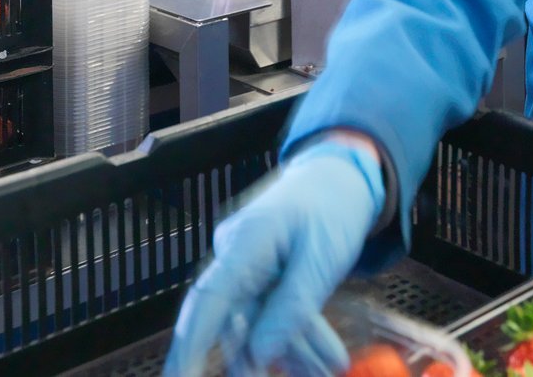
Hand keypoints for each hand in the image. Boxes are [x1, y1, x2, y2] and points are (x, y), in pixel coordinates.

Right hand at [161, 136, 383, 376]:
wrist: (342, 175)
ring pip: (256, 322)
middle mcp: (236, 254)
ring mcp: (245, 264)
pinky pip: (269, 312)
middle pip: (232, 319)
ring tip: (322, 368)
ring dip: (288, 351)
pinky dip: (294, 335)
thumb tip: (261, 354)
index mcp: (246, 242)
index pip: (207, 299)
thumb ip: (293, 307)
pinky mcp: (259, 273)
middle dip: (255, 359)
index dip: (191, 344)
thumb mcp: (322, 258)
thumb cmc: (333, 204)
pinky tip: (319, 355)